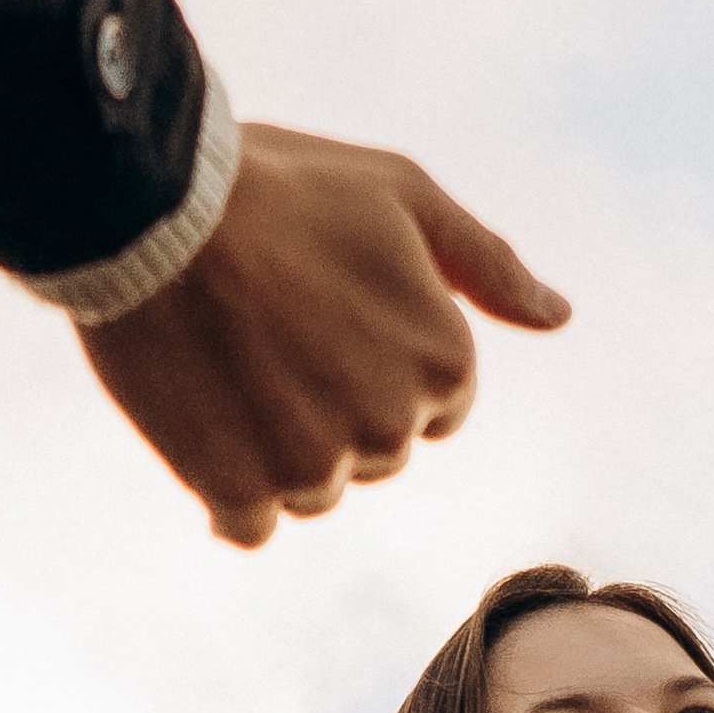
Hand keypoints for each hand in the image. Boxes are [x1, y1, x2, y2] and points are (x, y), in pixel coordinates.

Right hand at [79, 124, 568, 546]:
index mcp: (444, 366)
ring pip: (312, 489)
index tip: (328, 310)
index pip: (435, 407)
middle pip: (373, 451)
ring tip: (234, 366)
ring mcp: (313, 469)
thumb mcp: (405, 196)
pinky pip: (250, 525)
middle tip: (271, 329)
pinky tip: (206, 427)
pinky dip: (231, 490)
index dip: (381, 356)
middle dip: (332, 403)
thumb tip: (558, 318)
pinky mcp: (238, 493)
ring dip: (278, 446)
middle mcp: (390, 430)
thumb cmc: (284, 187)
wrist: (154, 208)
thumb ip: (487, 265)